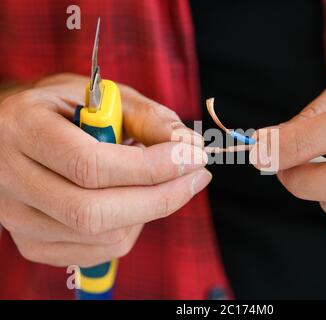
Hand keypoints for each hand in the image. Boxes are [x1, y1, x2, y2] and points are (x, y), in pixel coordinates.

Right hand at [0, 73, 210, 266]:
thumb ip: (147, 116)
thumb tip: (189, 145)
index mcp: (23, 129)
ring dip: (149, 211)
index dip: (151, 167)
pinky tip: (135, 201)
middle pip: (94, 212)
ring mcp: (17, 218)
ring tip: (161, 181)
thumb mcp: (104, 96)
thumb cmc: (67, 109)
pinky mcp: (32, 243)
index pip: (90, 165)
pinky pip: (99, 252)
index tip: (194, 157)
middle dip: (161, 197)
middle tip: (197, 176)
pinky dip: (133, 228)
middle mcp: (10, 178)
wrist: (16, 133)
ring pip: (103, 236)